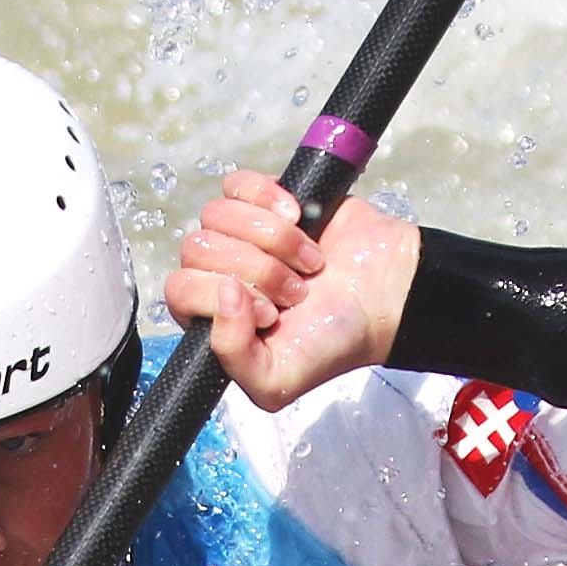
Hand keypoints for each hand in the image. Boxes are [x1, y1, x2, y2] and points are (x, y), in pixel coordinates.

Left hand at [166, 174, 418, 411]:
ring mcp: (240, 233)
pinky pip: (238, 184)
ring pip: (217, 215)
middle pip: (197, 250)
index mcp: (214, 317)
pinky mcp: (264, 200)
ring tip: (306, 262)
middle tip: (295, 291)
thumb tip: (223, 293)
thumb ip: (232, 357)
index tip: (268, 312)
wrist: (386, 296)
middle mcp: (220, 272)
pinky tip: (299, 218)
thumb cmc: (334, 340)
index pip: (180, 291)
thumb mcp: (278, 381)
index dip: (220, 298)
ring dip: (270, 239)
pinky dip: (269, 199)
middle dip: (255, 271)